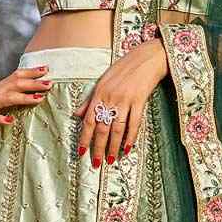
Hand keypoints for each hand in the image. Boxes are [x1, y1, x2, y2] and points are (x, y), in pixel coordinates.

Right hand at [0, 64, 52, 127]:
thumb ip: (14, 89)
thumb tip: (37, 88)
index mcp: (2, 85)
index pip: (18, 75)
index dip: (32, 71)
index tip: (47, 69)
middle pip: (17, 84)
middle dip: (34, 83)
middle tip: (49, 84)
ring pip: (8, 98)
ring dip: (24, 98)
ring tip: (39, 99)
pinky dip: (1, 118)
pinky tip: (10, 120)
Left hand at [73, 38, 168, 165]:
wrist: (146, 58)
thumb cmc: (123, 69)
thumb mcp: (102, 82)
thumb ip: (90, 100)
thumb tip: (76, 114)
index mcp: (99, 94)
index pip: (88, 120)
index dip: (84, 138)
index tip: (81, 152)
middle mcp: (109, 98)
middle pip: (101, 128)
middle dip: (97, 147)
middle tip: (95, 163)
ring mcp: (125, 100)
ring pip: (117, 128)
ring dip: (113, 146)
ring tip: (111, 159)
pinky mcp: (139, 101)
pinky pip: (134, 123)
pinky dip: (130, 137)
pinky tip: (127, 148)